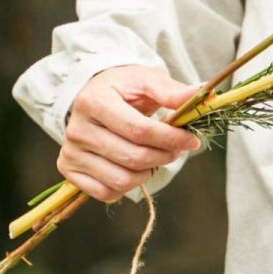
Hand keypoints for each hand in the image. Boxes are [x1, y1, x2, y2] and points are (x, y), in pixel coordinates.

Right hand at [58, 65, 202, 203]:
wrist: (93, 95)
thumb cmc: (123, 88)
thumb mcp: (147, 80)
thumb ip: (172, 91)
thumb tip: (203, 92)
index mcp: (95, 101)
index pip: (139, 130)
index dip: (170, 139)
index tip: (191, 139)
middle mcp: (77, 129)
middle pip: (132, 157)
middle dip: (165, 156)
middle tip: (178, 149)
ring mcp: (71, 152)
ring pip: (121, 180)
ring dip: (149, 172)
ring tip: (157, 156)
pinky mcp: (69, 170)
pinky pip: (106, 193)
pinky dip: (128, 187)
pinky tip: (136, 168)